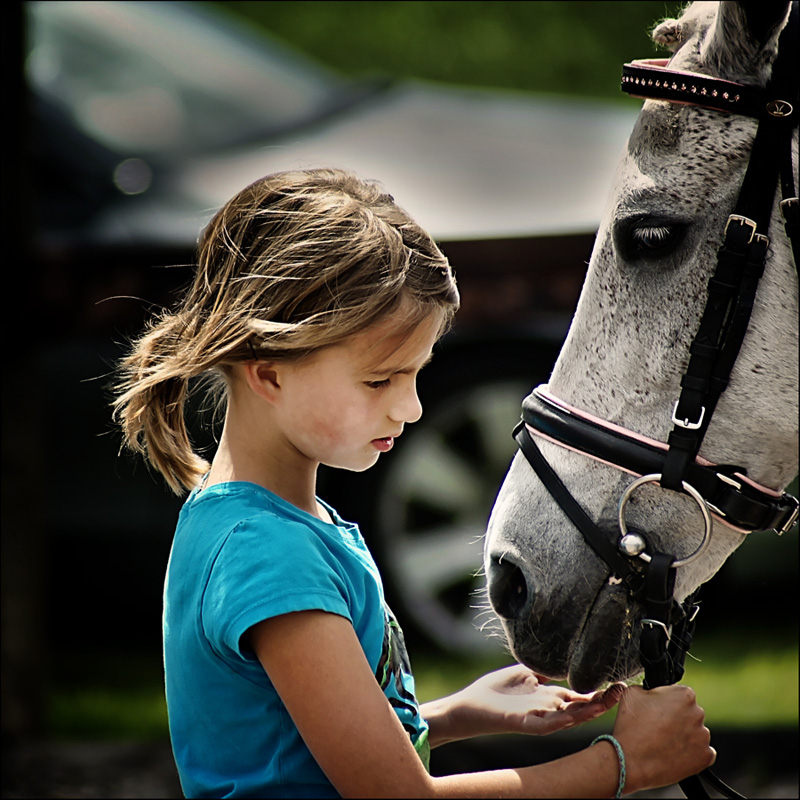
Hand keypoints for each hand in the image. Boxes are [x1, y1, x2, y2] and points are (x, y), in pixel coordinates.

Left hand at [425, 664, 622, 743]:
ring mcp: (538, 718)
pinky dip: (561, 719)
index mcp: (549, 697)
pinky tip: (573, 715)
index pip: (580, 696)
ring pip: (569, 717)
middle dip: (602, 700)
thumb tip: (564, 656)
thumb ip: (546, 668)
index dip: (599, 690)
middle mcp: (548, 709)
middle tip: (622, 690)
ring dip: (588, 711)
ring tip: (608, 702)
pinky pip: (546, 724)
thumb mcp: (525, 673)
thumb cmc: (496, 691)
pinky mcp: (524, 723)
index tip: (618, 681)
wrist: (470, 707)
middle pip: (581, 707)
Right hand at [612, 685, 715, 793]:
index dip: (666, 701)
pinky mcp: (705, 757)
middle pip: (689, 712)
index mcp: (684, 695)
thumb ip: (648, 687)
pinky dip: (690, 752)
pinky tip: (673, 752)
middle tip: (658, 726)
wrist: (630, 761)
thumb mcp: (632, 693)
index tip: (656, 710)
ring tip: (663, 742)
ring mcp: (703, 737)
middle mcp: (698, 714)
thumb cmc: (631, 726)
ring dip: (683, 735)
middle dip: (676, 718)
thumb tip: (653, 692)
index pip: (679, 693)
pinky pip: (701, 751)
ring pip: (694, 732)